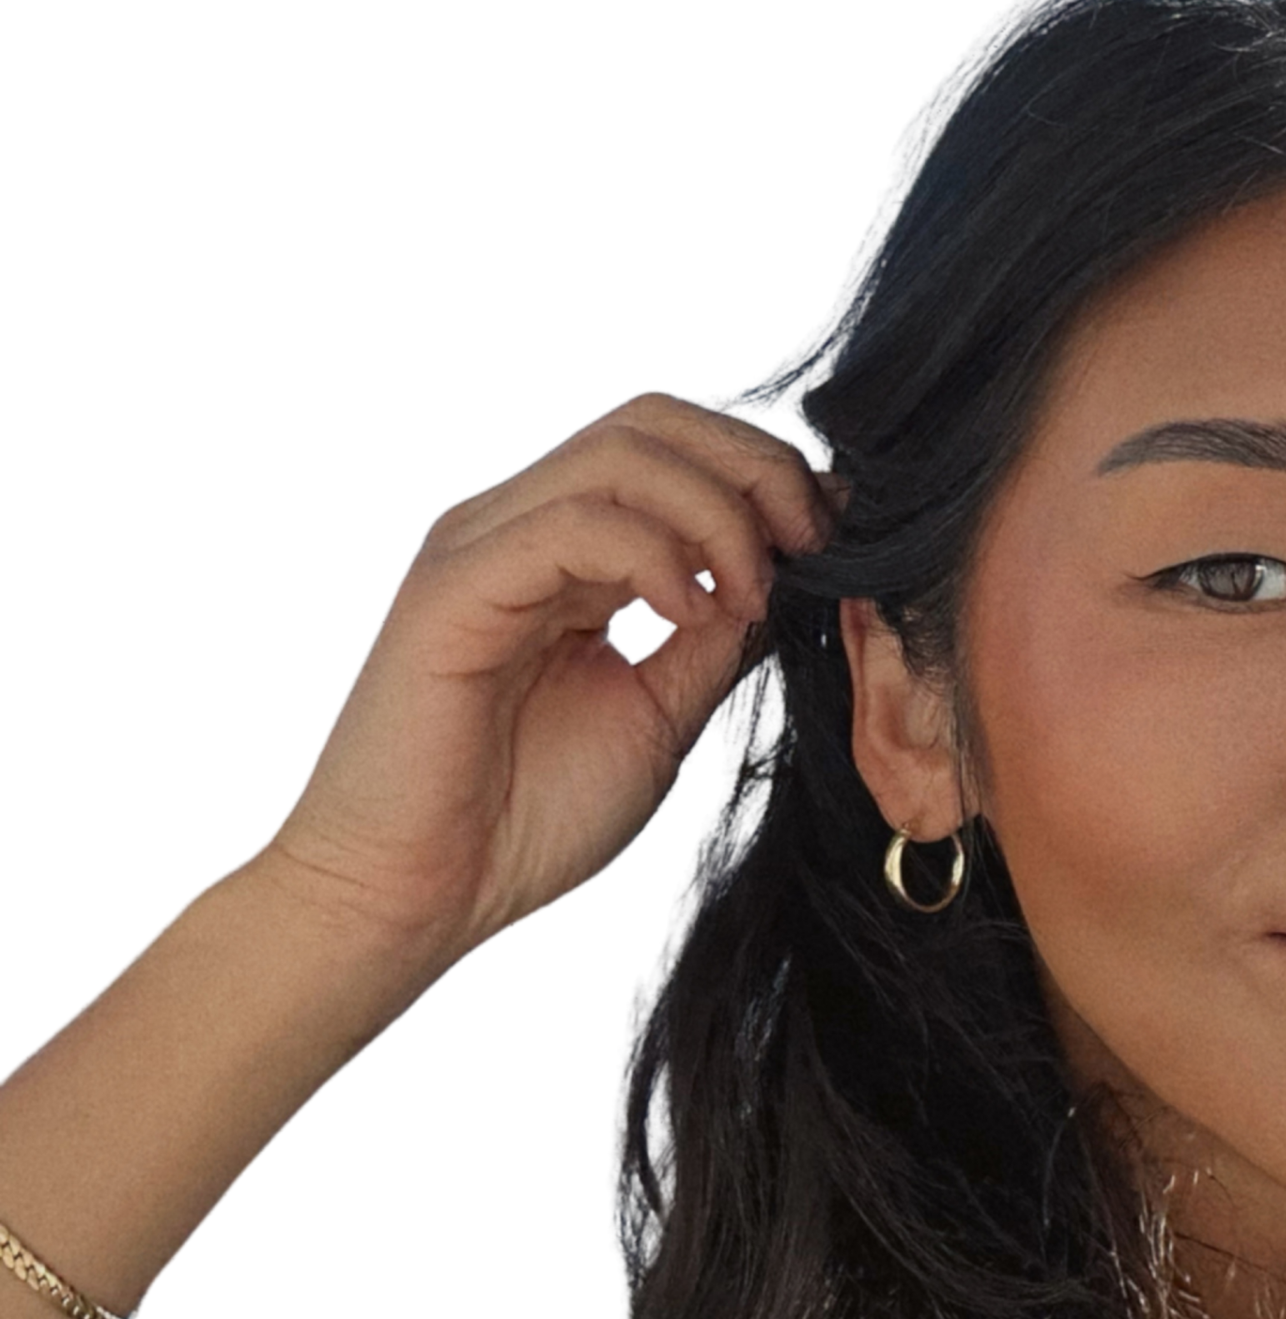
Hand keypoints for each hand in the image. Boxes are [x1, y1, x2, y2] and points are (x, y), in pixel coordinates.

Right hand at [260, 393, 828, 965]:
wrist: (419, 895)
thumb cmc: (528, 818)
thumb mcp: (662, 714)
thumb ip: (718, 639)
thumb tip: (790, 576)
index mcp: (571, 553)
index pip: (675, 450)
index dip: (765, 475)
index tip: (832, 541)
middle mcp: (521, 528)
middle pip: (653, 423)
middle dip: (754, 467)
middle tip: (813, 542)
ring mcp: (483, 546)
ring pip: (620, 456)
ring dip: (717, 513)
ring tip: (752, 593)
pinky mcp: (454, 585)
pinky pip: (571, 524)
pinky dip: (653, 554)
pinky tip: (690, 614)